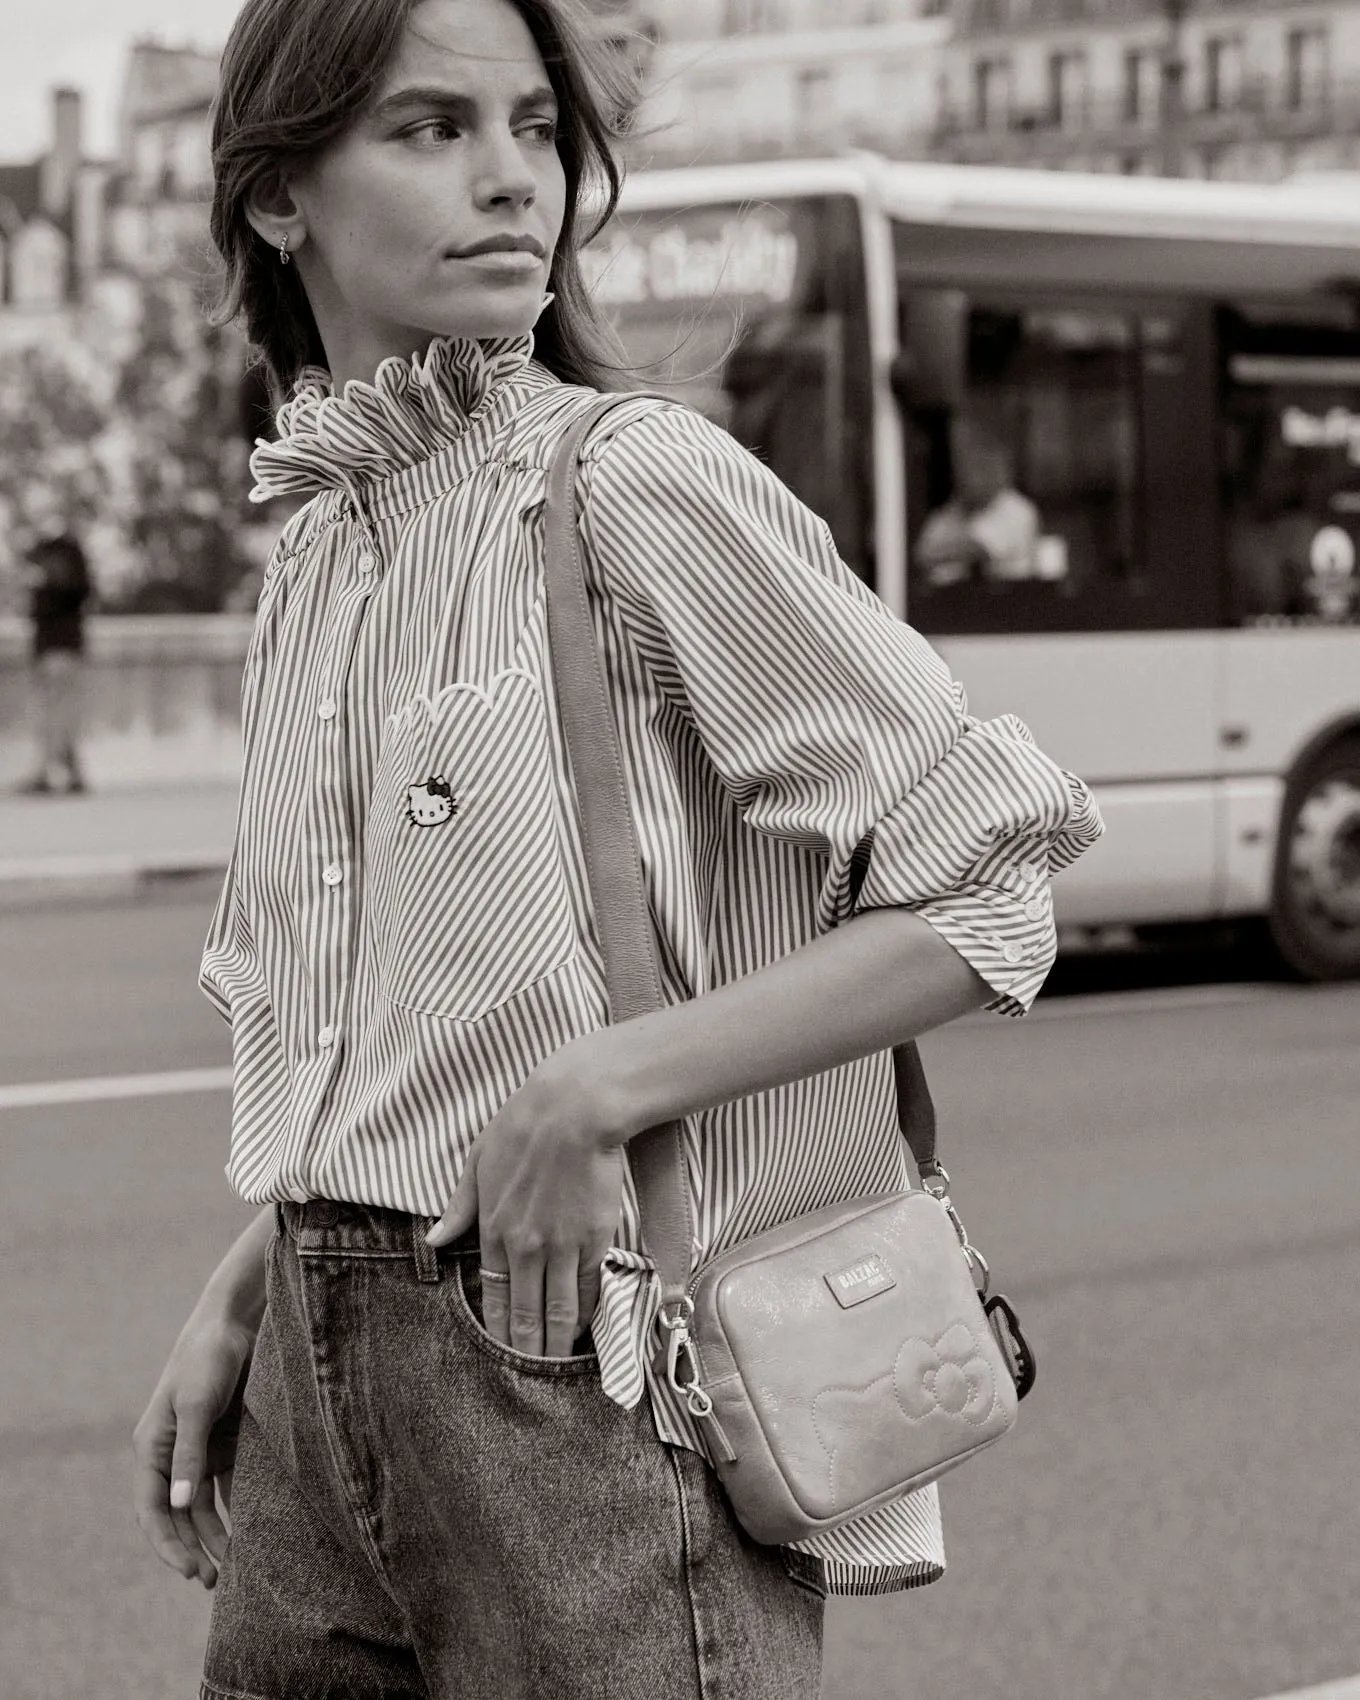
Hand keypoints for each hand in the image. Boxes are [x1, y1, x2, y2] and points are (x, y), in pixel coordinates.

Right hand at [133, 1312, 253, 1587]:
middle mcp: (172, 1453)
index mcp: (151, 1447)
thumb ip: (189, 1454)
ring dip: (213, 1535)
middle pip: (176, 1514)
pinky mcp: (228, 1441)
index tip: (188, 1570)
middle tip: (213, 1582)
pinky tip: (250, 1532)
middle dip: (191, 1548)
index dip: (166, 1543)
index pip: (151, 1509)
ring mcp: (200, 1449)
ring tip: (232, 1567)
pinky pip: (228, 1485)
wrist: (236, 1321)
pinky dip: (235, 1509)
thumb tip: (179, 1504)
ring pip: (202, 1506)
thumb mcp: (195, 1405)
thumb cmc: (208, 1358)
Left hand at [426, 1039, 626, 1356]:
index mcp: (493, 1228)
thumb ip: (459, 1207)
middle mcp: (525, 1246)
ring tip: (557, 1372)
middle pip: (527, 1313)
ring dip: (557, 1344)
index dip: (500, 1329)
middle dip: (528, 1352)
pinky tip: (585, 1328)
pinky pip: (590, 1285)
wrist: (573, 1109)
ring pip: (559, 1309)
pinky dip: (587, 1311)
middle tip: (528, 1387)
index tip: (502, 1355)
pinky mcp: (595, 1237)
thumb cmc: (523, 1126)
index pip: (495, 1294)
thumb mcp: (478, 1162)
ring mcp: (562, 1245)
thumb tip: (432, 1238)